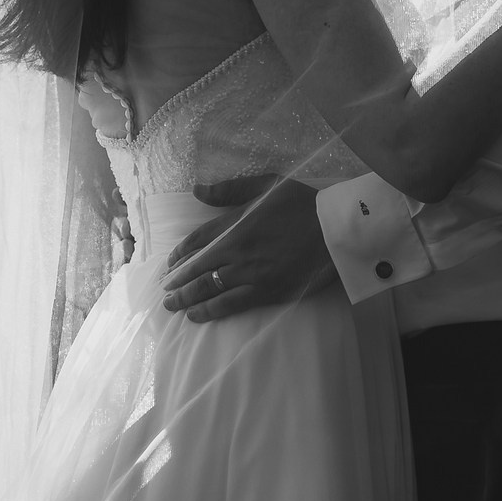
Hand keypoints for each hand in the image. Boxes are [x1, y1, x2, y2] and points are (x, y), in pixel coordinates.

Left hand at [161, 174, 337, 319]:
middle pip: (198, 268)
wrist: (337, 230)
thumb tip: (197, 190)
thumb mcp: (268, 184)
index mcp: (237, 222)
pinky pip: (230, 304)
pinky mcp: (266, 292)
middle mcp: (238, 249)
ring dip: (187, 298)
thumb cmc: (305, 204)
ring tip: (172, 306)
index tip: (170, 263)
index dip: (180, 254)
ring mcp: (251, 273)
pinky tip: (196, 315)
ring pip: (209, 288)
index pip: (198, 240)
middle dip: (177, 282)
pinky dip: (210, 310)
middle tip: (164, 291)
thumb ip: (231, 189)